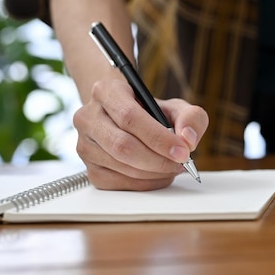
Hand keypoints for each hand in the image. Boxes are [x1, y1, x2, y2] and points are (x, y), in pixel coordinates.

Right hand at [73, 79, 208, 190]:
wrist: (126, 120)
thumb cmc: (151, 112)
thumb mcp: (175, 107)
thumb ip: (190, 117)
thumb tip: (188, 139)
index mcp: (107, 91)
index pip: (129, 117)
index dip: (158, 138)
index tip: (183, 151)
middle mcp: (88, 117)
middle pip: (123, 146)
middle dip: (159, 160)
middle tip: (183, 163)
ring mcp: (84, 144)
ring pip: (121, 167)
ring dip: (155, 173)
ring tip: (173, 167)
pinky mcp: (89, 168)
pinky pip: (118, 183)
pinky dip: (145, 183)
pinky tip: (158, 174)